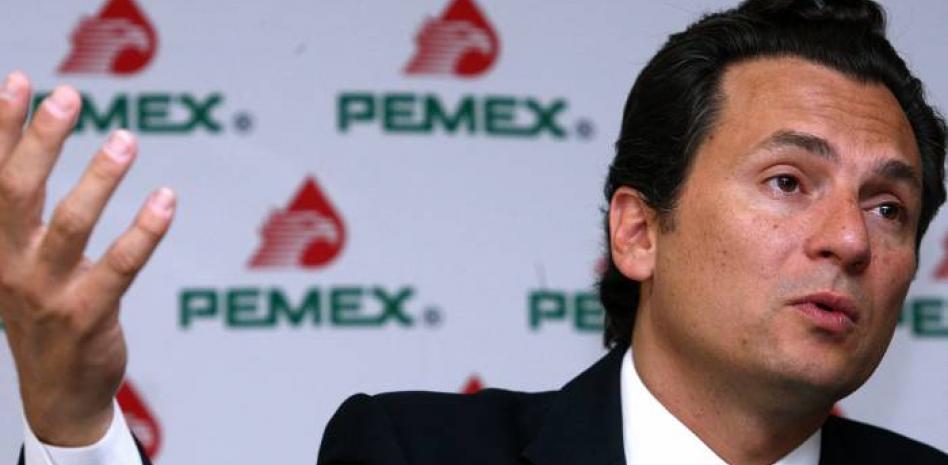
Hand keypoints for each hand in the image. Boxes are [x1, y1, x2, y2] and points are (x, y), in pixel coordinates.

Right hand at [0, 71, 174, 445]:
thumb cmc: (45, 314)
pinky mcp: (88, 316)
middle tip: (69, 98)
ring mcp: (47, 293)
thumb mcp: (20, 263)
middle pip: (16, 194)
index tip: (17, 82)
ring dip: (98, 178)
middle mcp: (11, 266)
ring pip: (70, 225)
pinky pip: (119, 267)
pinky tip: (165, 200)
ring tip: (125, 139)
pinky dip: (143, 232)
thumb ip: (26, 216)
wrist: (56, 393)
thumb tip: (29, 153)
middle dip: (39, 141)